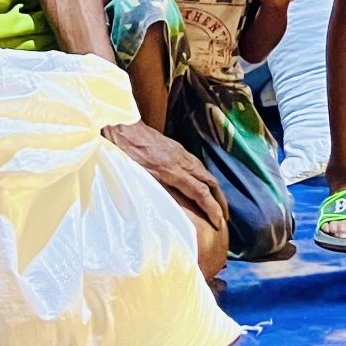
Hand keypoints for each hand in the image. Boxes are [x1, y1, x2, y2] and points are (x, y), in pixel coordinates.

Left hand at [105, 121, 226, 232]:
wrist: (121, 123)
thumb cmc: (122, 151)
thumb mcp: (134, 175)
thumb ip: (152, 190)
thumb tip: (165, 208)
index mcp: (171, 170)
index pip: (200, 192)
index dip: (211, 208)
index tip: (219, 222)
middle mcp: (181, 160)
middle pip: (210, 182)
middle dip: (220, 201)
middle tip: (224, 217)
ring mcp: (180, 152)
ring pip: (205, 172)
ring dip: (214, 190)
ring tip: (217, 204)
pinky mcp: (177, 148)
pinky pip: (198, 165)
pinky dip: (205, 179)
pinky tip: (202, 185)